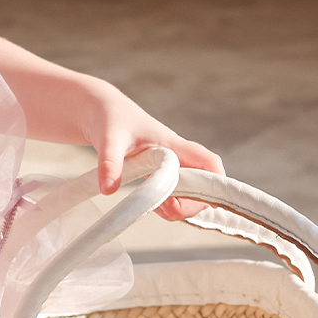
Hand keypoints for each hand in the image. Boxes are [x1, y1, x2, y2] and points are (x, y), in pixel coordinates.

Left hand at [78, 80, 222, 220]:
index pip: (208, 163)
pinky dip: (169, 206)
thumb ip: (110, 164)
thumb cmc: (110, 119)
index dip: (217, 184)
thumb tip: (108, 189)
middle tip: (165, 207)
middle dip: (192, 203)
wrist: (100, 110)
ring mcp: (171, 165)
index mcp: (173, 144)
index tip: (212, 204)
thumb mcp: (109, 140)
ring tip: (156, 206)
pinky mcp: (160, 173)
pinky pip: (176, 195)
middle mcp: (178, 156)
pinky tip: (149, 203)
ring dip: (180, 207)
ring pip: (191, 194)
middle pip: (203, 186)